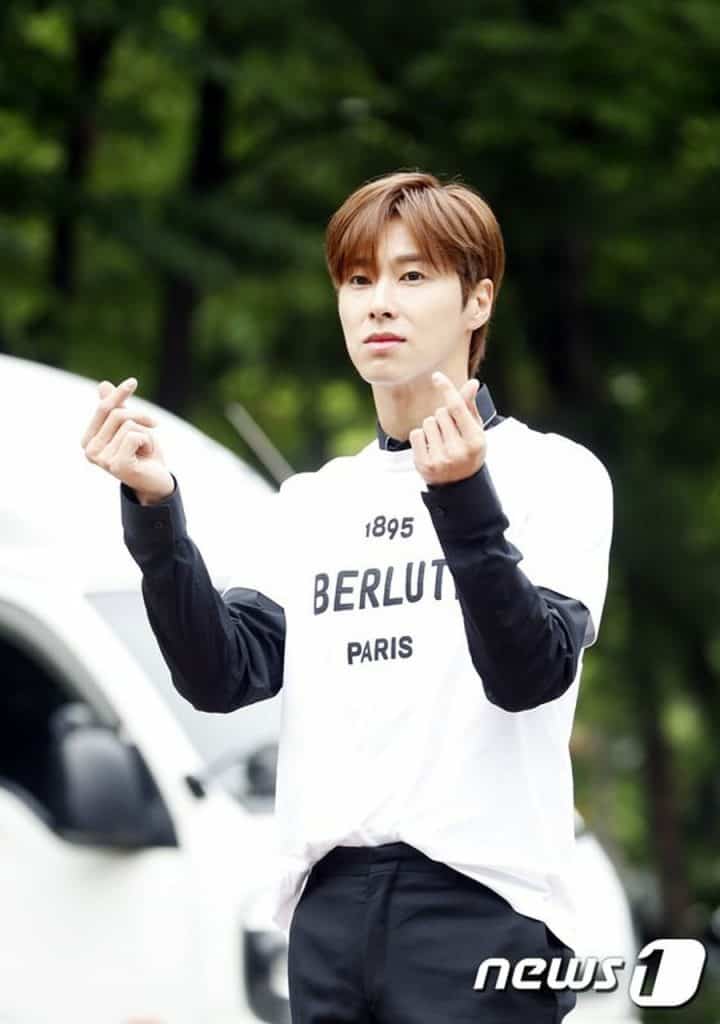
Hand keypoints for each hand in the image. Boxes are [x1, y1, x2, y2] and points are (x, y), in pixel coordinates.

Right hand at [81, 378, 174, 503]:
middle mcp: (90, 451)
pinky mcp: (117, 465)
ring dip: (146, 433)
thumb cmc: (143, 453)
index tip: (133, 382)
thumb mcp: (130, 426)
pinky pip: (135, 437)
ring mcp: (102, 460)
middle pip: (117, 414)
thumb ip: (115, 408)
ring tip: (145, 448)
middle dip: (140, 417)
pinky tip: (146, 456)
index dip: (119, 395)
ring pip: (128, 425)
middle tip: (153, 424)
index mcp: (88, 440)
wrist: (157, 481)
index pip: (103, 409)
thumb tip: (103, 384)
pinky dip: (148, 442)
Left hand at [409, 372, 486, 485]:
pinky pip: (416, 434)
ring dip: (431, 427)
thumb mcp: (474, 430)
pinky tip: (430, 447)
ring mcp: (441, 459)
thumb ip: (470, 406)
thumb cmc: (468, 450)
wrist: (459, 484)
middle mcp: (459, 451)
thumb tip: (472, 383)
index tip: (437, 376)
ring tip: (440, 441)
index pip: (457, 408)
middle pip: (440, 413)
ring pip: (427, 422)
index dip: (447, 390)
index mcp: (476, 440)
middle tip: (450, 433)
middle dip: (443, 417)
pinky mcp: (424, 464)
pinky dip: (421, 437)